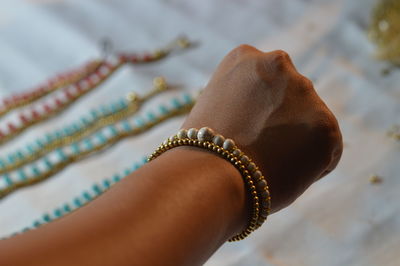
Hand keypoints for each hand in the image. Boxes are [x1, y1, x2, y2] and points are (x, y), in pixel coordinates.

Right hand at [182, 45, 342, 212]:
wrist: (209, 176)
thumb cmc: (204, 152)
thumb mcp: (216, 108)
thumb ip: (243, 101)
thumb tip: (267, 116)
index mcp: (244, 57)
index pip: (268, 85)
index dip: (257, 114)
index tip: (243, 132)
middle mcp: (278, 63)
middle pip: (292, 98)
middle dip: (283, 122)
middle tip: (260, 148)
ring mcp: (304, 92)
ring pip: (310, 123)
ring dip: (297, 141)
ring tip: (269, 162)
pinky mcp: (326, 125)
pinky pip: (326, 151)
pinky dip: (312, 167)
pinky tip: (284, 172)